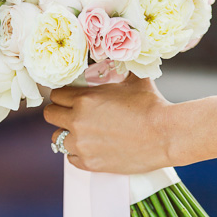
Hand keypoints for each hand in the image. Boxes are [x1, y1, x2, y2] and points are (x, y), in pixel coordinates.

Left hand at [43, 73, 173, 173]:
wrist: (166, 135)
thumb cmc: (153, 105)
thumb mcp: (135, 79)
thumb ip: (121, 67)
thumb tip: (123, 52)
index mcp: (85, 98)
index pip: (56, 95)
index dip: (64, 96)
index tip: (71, 99)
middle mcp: (78, 121)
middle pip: (50, 115)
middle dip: (61, 113)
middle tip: (74, 115)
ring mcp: (82, 144)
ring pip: (57, 138)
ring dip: (67, 134)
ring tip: (84, 133)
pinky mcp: (89, 163)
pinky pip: (70, 158)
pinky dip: (77, 153)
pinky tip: (91, 148)